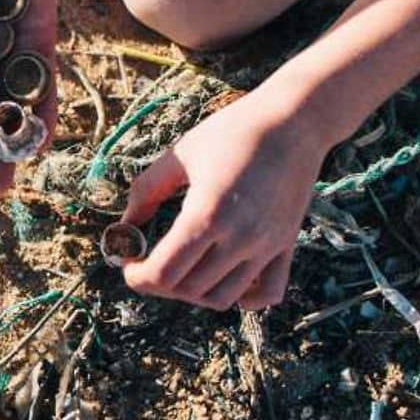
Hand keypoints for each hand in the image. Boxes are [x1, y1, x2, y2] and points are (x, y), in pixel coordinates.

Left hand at [119, 89, 330, 310]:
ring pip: (222, 298)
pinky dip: (243, 298)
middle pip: (188, 290)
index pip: (163, 273)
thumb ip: (147, 191)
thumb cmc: (233, 130)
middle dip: (159, 284)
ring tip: (182, 270)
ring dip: (193, 293)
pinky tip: (224, 278)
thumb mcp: (181, 154)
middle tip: (149, 263)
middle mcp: (240, 237)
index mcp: (207, 214)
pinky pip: (267, 294)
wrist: (295, 120)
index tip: (129, 264)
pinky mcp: (286, 245)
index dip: (137, 276)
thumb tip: (125, 226)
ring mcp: (267, 245)